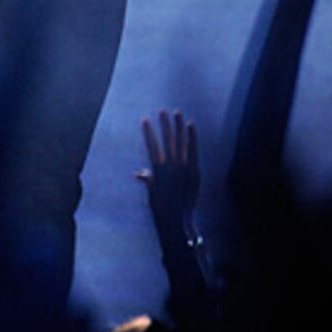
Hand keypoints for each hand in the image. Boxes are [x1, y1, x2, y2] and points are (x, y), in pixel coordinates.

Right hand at [137, 110, 199, 244]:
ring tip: (176, 112)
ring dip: (178, 125)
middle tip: (162, 111)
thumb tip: (138, 173)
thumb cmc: (161, 208)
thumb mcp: (152, 192)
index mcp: (156, 169)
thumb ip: (148, 179)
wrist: (176, 220)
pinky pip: (193, 149)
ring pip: (179, 140)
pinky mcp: (193, 170)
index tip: (145, 120)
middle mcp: (168, 165)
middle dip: (164, 124)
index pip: (151, 145)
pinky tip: (190, 125)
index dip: (148, 132)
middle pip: (166, 139)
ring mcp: (182, 167)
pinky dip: (192, 137)